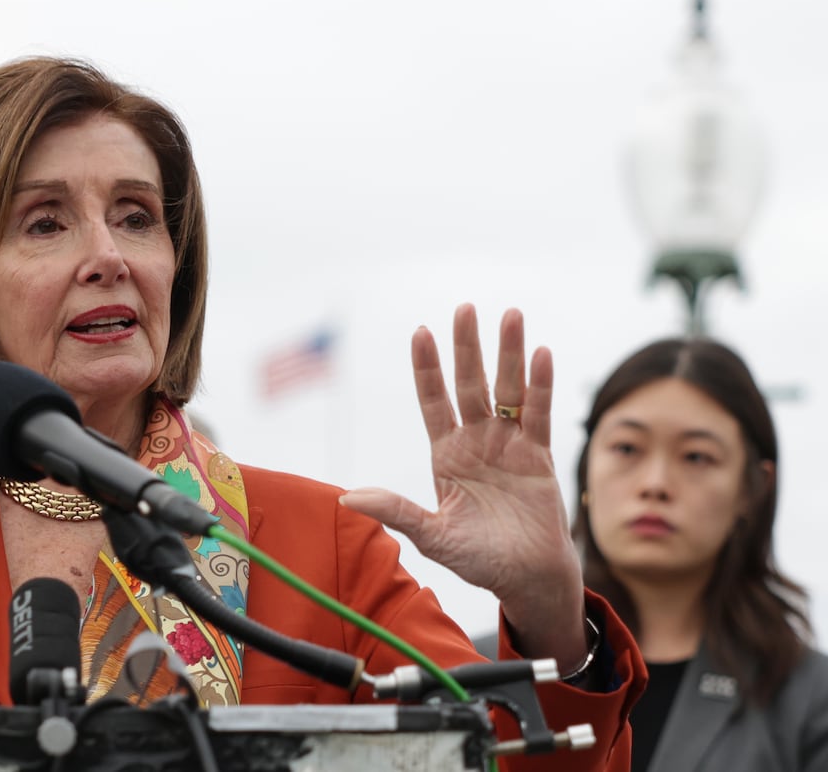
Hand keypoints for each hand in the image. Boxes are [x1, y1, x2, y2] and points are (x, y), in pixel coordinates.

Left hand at [339, 304, 585, 665]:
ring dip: (509, 353)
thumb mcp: (433, 537)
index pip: (433, 402)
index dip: (427, 369)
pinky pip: (539, 414)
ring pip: (508, 390)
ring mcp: (509, 445)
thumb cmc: (479, 560)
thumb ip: (397, 512)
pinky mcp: (539, 457)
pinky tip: (540, 354)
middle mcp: (477, 442)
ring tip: (510, 313)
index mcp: (446, 455)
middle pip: (470, 385)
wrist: (527, 580)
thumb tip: (348, 497)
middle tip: (465, 308)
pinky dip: (541, 385)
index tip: (420, 332)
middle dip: (467, 347)